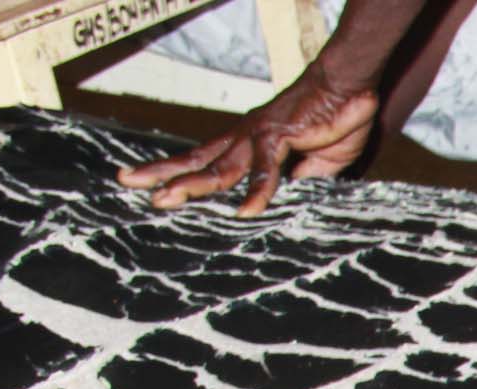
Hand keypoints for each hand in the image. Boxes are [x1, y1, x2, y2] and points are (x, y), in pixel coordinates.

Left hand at [117, 71, 379, 215]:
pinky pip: (264, 169)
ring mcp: (258, 137)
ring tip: (162, 199)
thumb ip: (301, 180)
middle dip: (161, 173)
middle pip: (196, 160)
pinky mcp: (278, 137)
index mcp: (249, 143)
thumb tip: (293, 196)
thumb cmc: (335, 119)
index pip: (206, 160)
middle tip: (126, 182)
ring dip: (189, 184)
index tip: (152, 186)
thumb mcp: (318, 163)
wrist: (349, 89)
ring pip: (217, 167)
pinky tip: (246, 212)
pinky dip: (256, 191)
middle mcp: (244, 137)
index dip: (178, 173)